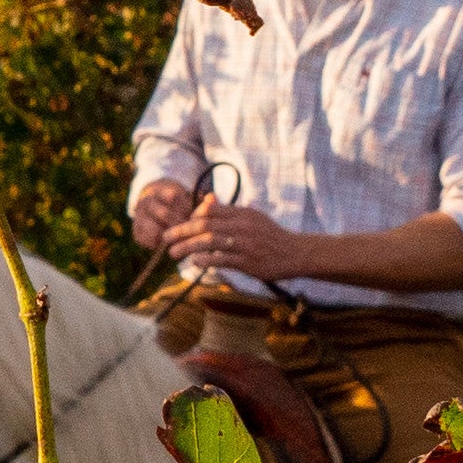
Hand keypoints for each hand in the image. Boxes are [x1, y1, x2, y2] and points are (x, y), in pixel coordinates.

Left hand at [142, 187, 272, 283]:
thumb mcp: (252, 218)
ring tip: (173, 253)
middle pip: (204, 225)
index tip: (180, 227)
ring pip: (210, 242)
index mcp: (242, 213)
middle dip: (181, 231)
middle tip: (165, 238)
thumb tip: (207, 200)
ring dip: (187, 247)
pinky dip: (206, 260)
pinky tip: (194, 262)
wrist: (297, 253)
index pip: (209, 210)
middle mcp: (243, 226)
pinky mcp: (248, 261)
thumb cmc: (271, 236)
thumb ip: (229, 212)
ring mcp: (245, 244)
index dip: (190, 218)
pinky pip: (222, 259)